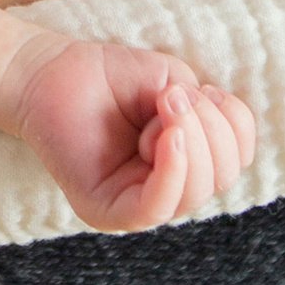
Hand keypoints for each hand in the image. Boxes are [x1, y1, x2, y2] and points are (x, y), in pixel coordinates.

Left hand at [13, 39, 255, 229]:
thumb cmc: (110, 77)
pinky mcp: (106, 213)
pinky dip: (171, 173)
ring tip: (165, 103)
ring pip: (193, 193)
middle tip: (174, 95)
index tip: (206, 89)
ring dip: (190, 139)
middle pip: (220, 178)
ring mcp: (137, 204)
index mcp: (187, 162)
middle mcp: (166, 190)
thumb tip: (210, 143)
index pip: (235, 160)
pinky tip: (169, 138)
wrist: (50, 71)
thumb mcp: (173, 84)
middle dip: (210, 127)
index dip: (234, 124)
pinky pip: (153, 210)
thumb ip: (203, 112)